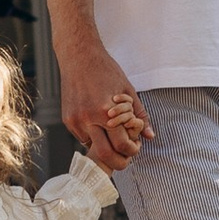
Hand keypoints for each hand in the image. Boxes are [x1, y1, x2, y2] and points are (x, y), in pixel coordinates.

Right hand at [61, 44, 153, 172]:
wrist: (79, 57)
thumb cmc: (106, 71)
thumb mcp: (128, 91)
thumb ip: (140, 115)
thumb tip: (150, 136)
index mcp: (106, 111)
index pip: (121, 144)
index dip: (132, 150)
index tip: (135, 146)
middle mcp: (88, 118)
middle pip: (104, 154)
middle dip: (118, 161)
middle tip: (126, 158)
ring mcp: (76, 120)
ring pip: (92, 147)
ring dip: (104, 147)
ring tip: (113, 136)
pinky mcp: (68, 120)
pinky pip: (82, 138)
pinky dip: (93, 137)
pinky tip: (99, 125)